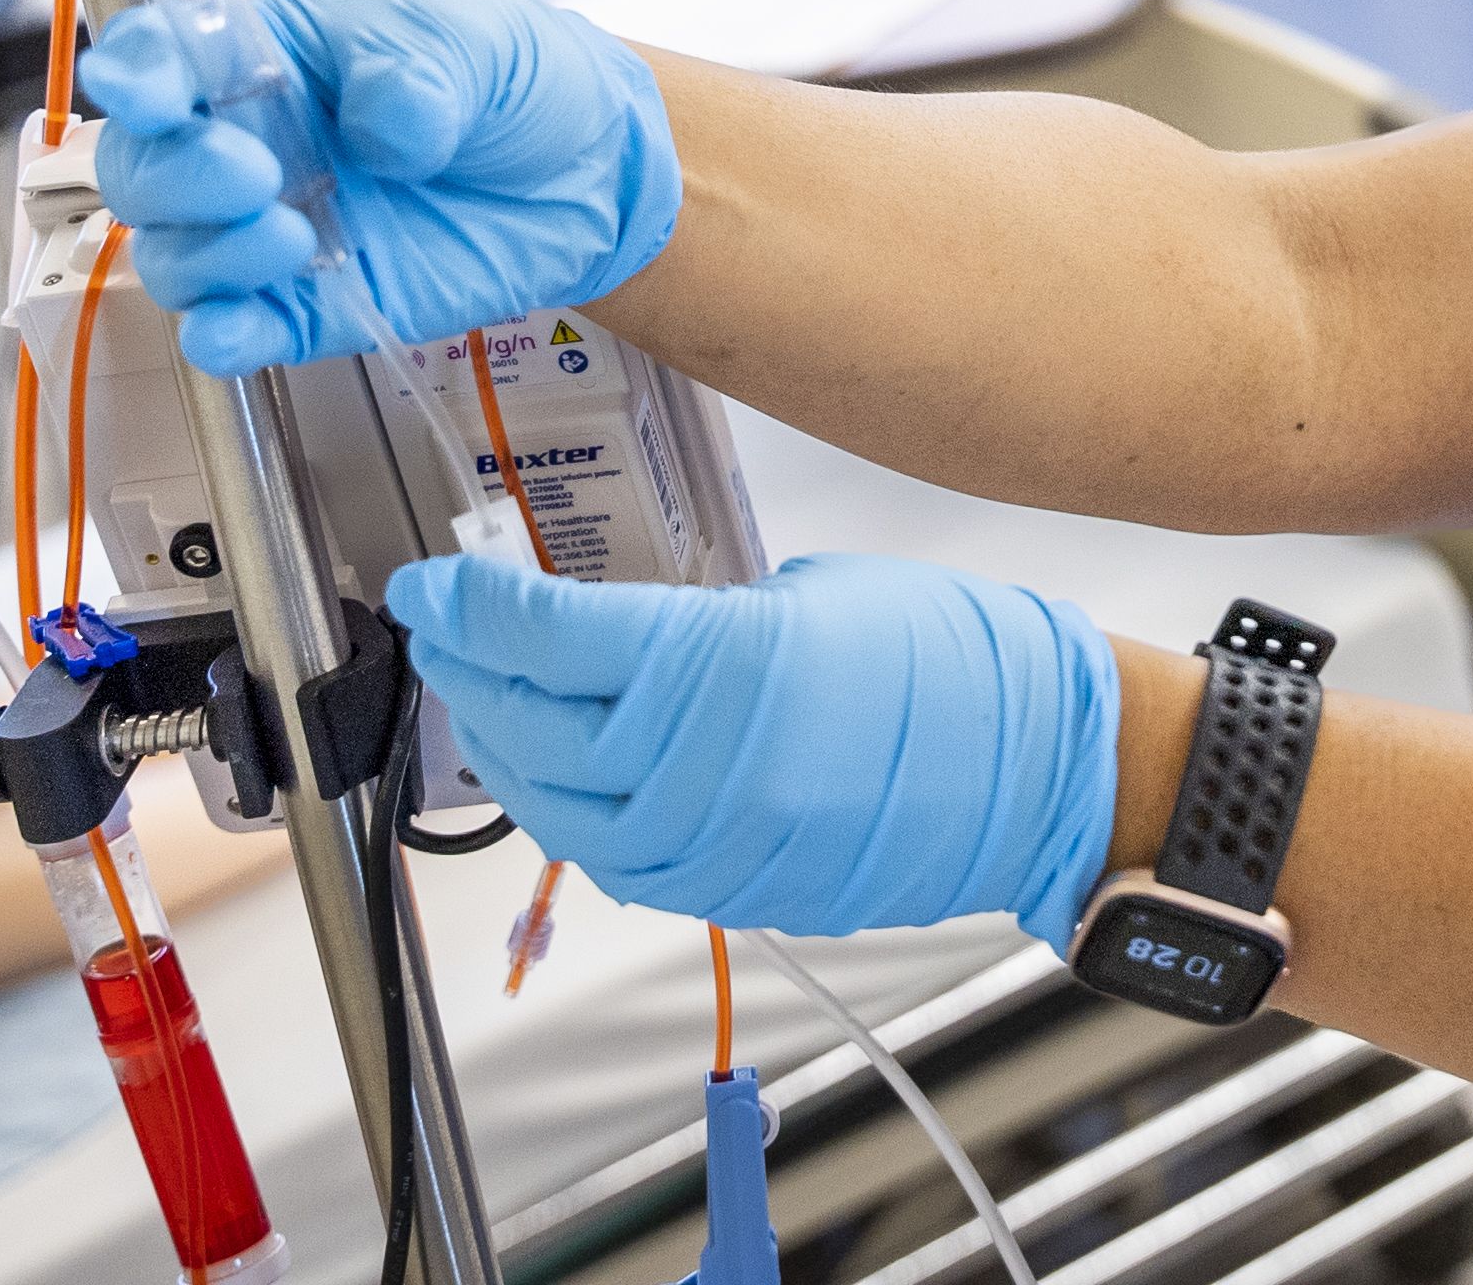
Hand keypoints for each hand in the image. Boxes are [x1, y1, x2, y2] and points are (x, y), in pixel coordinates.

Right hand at [80, 0, 679, 374]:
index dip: (138, 72)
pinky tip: (241, 327)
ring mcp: (272, 224)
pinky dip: (219, 336)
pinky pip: (231, 331)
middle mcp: (248, 139)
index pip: (162, 56)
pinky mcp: (308, 304)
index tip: (154, 93)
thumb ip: (417, 74)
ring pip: (172, 253)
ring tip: (296, 238)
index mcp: (266, 51)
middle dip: (177, 176)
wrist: (593, 170)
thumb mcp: (473, 43)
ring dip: (208, 254)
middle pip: (143, 168)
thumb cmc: (515, 80)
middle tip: (255, 175)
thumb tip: (381, 129)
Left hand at [385, 552, 1122, 944]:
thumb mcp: (807, 595)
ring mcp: (706, 844)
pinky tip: (560, 767)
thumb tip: (614, 638)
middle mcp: (694, 769)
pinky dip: (567, 807)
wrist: (1041, 767)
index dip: (467, 606)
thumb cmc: (953, 660)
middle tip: (445, 624)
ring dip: (506, 745)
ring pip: (552, 803)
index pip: (540, 637)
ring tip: (488, 693)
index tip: (431, 581)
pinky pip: (609, 855)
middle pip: (527, 722)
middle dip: (471, 668)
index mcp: (715, 668)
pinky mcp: (726, 891)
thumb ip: (696, 622)